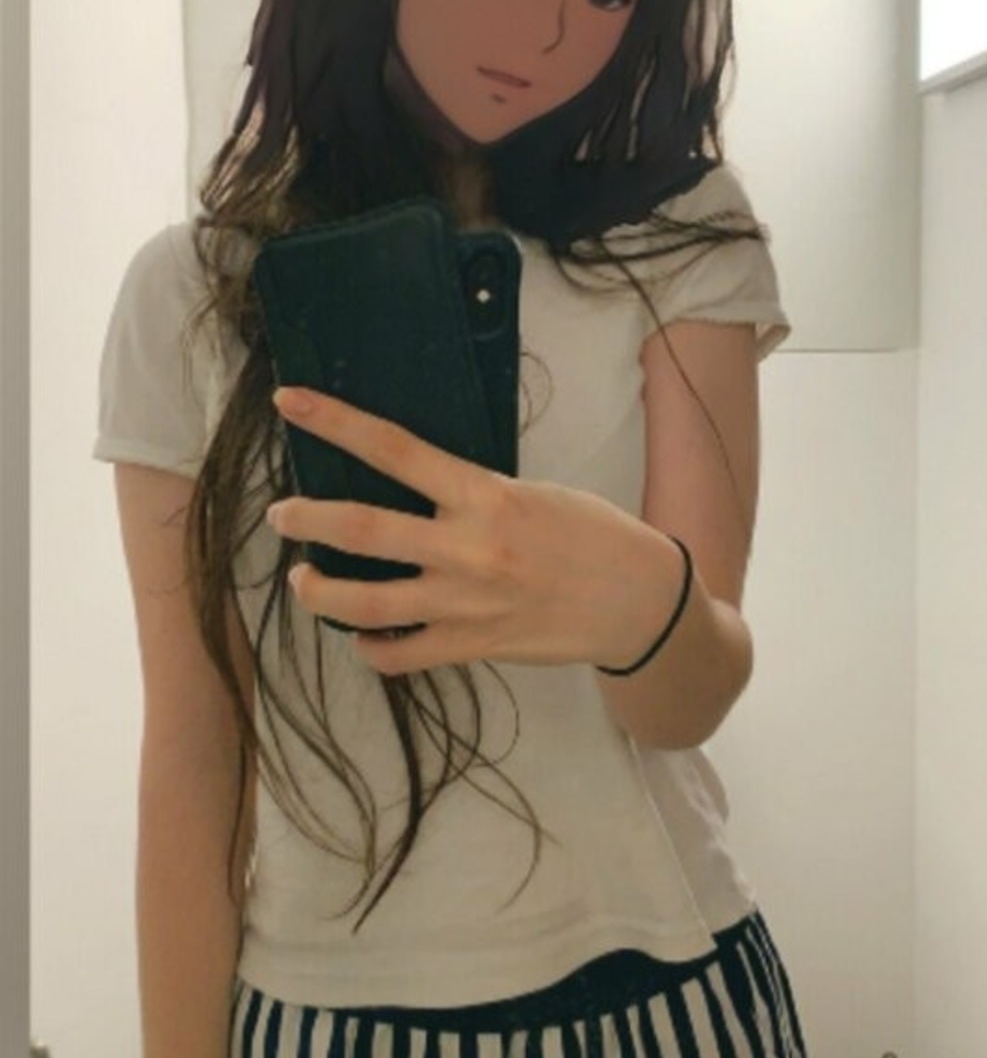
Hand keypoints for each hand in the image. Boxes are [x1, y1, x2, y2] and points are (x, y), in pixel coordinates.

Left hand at [267, 386, 683, 676]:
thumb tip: (417, 490)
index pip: (394, 449)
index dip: (335, 422)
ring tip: (302, 578)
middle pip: (362, 529)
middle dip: (307, 519)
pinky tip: (361, 634)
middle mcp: (466, 549)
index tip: (291, 402)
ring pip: (366, 604)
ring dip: (320, 590)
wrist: (636, 601)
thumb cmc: (590, 535)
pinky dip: (370, 647)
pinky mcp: (470, 647)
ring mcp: (464, 605)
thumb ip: (472, 494)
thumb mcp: (532, 492)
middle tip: (280, 515)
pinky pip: (399, 655)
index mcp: (484, 495)